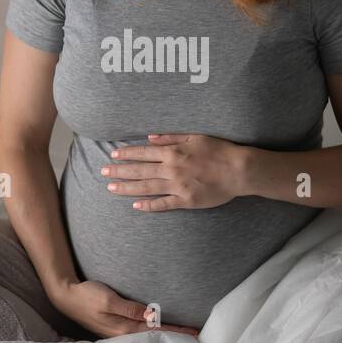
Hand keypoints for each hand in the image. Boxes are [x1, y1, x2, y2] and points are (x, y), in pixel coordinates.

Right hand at [49, 280, 199, 338]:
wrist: (66, 296)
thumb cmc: (87, 295)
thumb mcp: (108, 299)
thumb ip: (129, 308)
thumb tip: (151, 315)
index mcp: (124, 329)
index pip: (156, 331)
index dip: (175, 331)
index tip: (194, 333)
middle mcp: (123, 334)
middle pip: (155, 337)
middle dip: (175, 337)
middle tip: (195, 337)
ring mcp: (119, 332)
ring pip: (148, 336)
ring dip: (165, 335)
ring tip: (182, 335)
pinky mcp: (116, 327)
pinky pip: (139, 332)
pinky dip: (153, 332)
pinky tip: (159, 331)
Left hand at [104, 133, 247, 210]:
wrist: (239, 170)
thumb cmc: (219, 150)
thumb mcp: (195, 137)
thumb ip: (171, 137)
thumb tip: (150, 138)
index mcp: (173, 152)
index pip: (143, 153)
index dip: (126, 154)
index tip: (113, 155)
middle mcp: (172, 169)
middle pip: (140, 171)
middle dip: (119, 172)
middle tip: (102, 173)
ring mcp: (178, 186)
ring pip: (147, 188)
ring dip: (127, 188)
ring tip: (111, 188)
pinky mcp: (186, 200)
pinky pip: (163, 204)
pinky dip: (149, 205)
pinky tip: (135, 206)